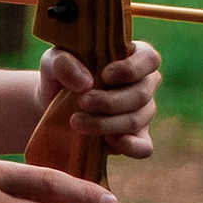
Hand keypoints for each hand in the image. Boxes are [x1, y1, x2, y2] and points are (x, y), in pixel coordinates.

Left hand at [37, 42, 160, 159]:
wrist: (53, 103)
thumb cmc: (61, 74)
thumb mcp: (53, 61)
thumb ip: (63, 63)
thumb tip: (85, 83)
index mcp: (133, 56)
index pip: (149, 58)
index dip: (132, 68)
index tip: (105, 75)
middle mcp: (144, 83)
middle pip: (141, 94)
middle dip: (110, 101)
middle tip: (82, 102)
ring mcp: (143, 112)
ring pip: (136, 120)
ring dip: (106, 123)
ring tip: (76, 122)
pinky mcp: (136, 137)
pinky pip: (144, 147)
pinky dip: (129, 146)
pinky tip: (107, 141)